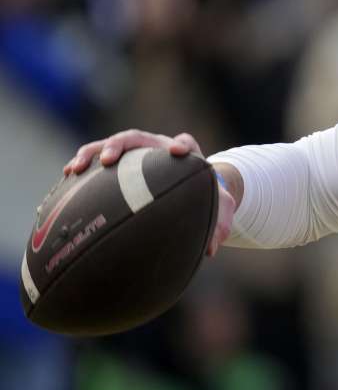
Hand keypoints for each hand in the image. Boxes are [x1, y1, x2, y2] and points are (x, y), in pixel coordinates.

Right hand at [62, 129, 232, 256]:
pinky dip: (83, 164)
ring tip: (76, 168)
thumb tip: (212, 250)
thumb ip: (219, 224)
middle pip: (137, 138)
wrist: (187, 188)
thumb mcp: (215, 208)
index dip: (183, 145)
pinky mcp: (119, 163)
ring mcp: (135, 154)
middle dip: (119, 146)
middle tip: (108, 159)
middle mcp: (155, 149)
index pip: (185, 143)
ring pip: (110, 145)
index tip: (179, 151)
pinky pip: (97, 159)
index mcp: (183, 155)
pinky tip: (67, 175)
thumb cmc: (201, 197)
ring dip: (92, 153)